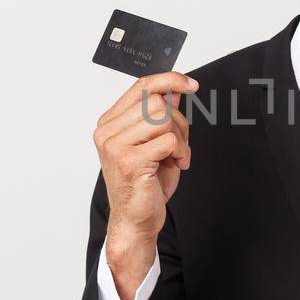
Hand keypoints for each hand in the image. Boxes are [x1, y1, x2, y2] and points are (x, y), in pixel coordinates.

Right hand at [92, 71, 198, 292]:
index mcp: (110, 123)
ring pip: (163, 118)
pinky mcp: (129, 160)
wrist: (136, 219)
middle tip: (178, 145)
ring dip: (180, 138)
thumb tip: (175, 89)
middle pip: (156, 102)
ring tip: (176, 156)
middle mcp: (107, 131)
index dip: (169, 79)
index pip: (141, 86)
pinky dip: (181, 152)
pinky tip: (176, 165)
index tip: (191, 84)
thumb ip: (161, 115)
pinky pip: (169, 140)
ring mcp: (115, 145)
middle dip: (178, 122)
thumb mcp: (155, 142)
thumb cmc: (145, 183)